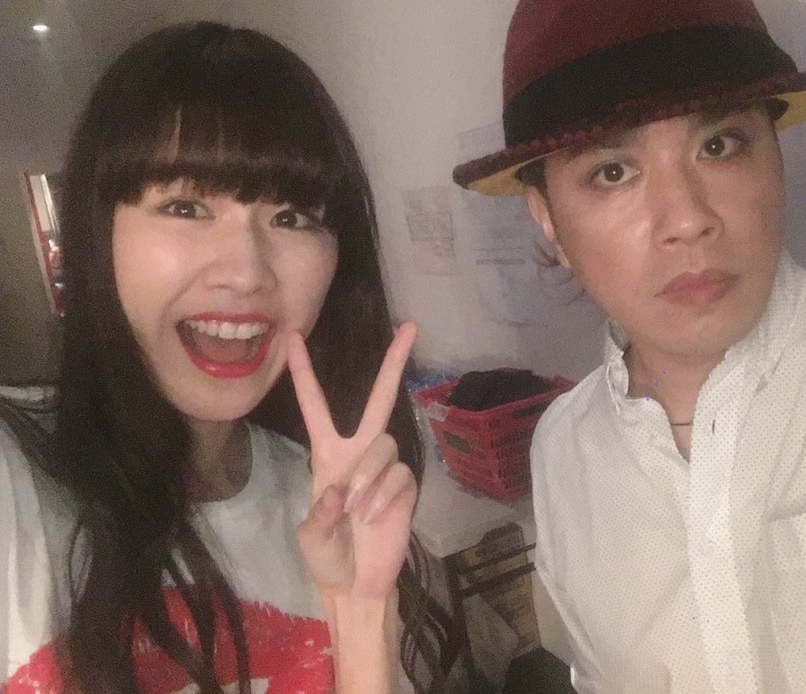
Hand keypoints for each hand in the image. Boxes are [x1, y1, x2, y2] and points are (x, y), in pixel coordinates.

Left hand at [288, 322, 417, 601]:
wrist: (359, 582)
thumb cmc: (327, 557)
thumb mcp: (310, 538)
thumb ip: (320, 515)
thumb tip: (342, 491)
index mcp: (328, 454)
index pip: (314, 405)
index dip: (303, 372)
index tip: (292, 336)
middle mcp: (359, 451)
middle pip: (378, 399)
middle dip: (393, 363)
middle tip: (409, 326)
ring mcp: (385, 466)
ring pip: (384, 444)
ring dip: (369, 479)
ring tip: (360, 512)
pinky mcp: (406, 484)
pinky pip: (399, 475)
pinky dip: (385, 497)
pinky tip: (377, 517)